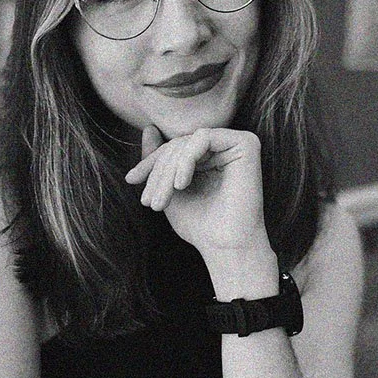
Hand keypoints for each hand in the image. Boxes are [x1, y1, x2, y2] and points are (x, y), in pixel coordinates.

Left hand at [125, 125, 268, 257]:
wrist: (225, 248)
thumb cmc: (200, 225)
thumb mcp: (169, 190)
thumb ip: (159, 160)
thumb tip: (148, 129)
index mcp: (210, 156)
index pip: (172, 149)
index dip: (150, 164)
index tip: (131, 180)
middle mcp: (225, 147)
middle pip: (178, 145)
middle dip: (158, 172)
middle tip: (149, 202)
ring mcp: (237, 144)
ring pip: (187, 142)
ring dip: (168, 172)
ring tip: (161, 201)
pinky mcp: (246, 144)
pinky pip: (203, 138)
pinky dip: (186, 160)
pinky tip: (181, 185)